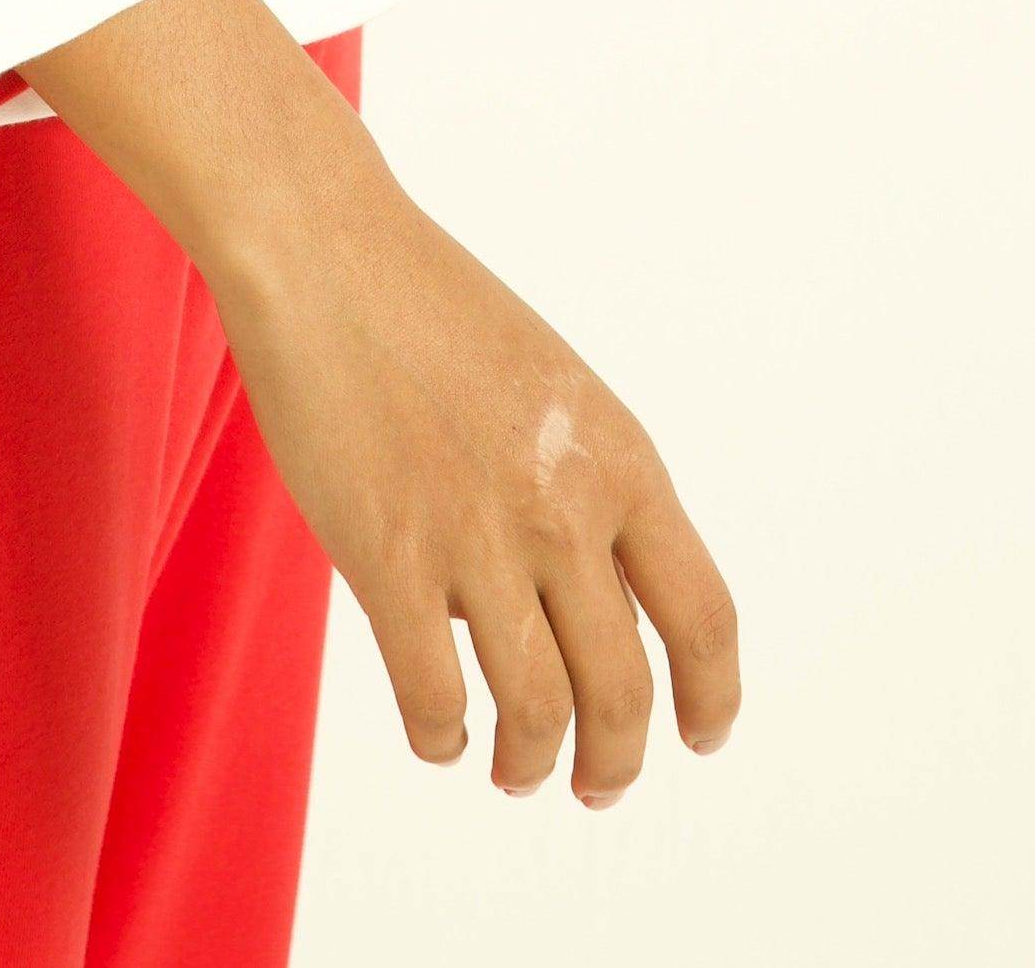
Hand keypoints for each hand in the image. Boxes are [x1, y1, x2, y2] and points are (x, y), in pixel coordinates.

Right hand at [18, 0, 737, 802]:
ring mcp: (476, 535)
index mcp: (619, 457)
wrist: (324, 250)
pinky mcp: (387, 555)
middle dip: (615, 759)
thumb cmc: (428, 307)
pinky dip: (445, 737)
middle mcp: (565, 506)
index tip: (698, 736)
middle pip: (623, 690)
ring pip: (536, 710)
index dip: (710, 697)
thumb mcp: (552, 387)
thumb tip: (599, 605)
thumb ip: (588, 485)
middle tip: (595, 784)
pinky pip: (435, 696)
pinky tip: (441, 733)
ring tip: (515, 770)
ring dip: (530, 761)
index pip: (703, 617)